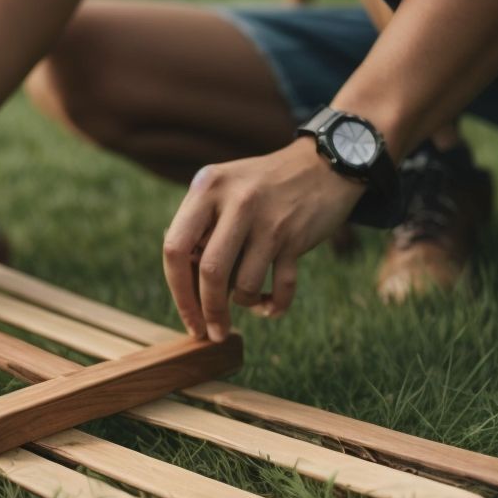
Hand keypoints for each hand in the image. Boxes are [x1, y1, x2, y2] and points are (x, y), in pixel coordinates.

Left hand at [162, 139, 365, 340]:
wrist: (323, 164)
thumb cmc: (262, 186)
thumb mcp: (224, 189)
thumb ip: (200, 227)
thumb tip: (185, 287)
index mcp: (207, 188)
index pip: (174, 249)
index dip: (178, 292)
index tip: (188, 319)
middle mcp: (236, 201)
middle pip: (209, 273)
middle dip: (209, 312)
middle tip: (214, 332)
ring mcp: (267, 219)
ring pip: (244, 284)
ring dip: (244, 304)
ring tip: (249, 301)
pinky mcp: (295, 236)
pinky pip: (280, 288)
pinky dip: (274, 305)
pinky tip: (270, 306)